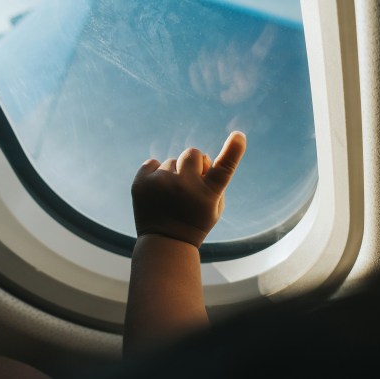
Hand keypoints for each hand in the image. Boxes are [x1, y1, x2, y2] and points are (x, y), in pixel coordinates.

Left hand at [131, 131, 246, 247]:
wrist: (165, 243)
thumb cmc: (196, 222)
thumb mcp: (215, 207)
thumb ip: (214, 181)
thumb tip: (202, 159)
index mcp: (208, 193)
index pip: (224, 167)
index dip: (234, 150)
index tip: (238, 136)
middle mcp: (185, 186)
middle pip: (193, 153)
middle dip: (194, 165)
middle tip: (190, 185)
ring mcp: (161, 183)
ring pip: (172, 161)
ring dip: (174, 174)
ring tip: (171, 196)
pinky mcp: (141, 183)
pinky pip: (152, 163)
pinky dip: (155, 174)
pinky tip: (157, 191)